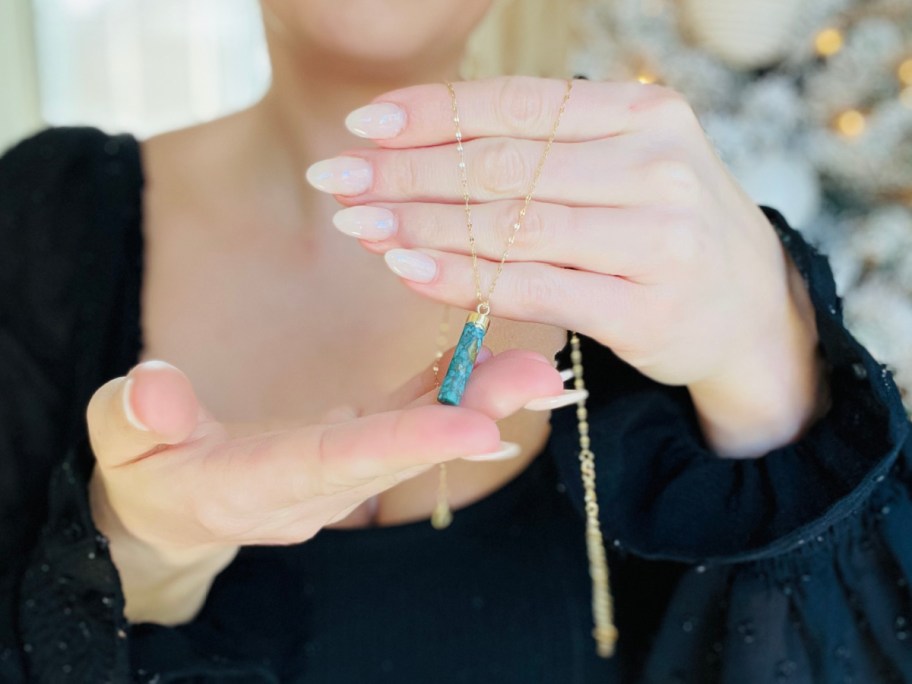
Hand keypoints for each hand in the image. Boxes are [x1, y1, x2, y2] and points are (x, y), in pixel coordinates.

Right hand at [87, 351, 561, 622]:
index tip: (475, 425)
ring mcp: (342, 473)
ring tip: (542, 371)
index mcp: (256, 487)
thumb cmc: (146, 473)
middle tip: (541, 381)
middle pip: (402, 450)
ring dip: (481, 401)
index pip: (336, 462)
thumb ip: (133, 423)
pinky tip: (496, 362)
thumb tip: (153, 388)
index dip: (404, 442)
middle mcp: (316, 489)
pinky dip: (452, 390)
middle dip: (472, 415)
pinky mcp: (353, 448)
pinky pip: (408, 416)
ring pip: (418, 433)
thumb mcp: (122, 449)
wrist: (179, 510)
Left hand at [307, 76, 828, 457]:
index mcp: (646, 114)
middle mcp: (657, 166)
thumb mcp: (625, 165)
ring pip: (512, 226)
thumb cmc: (664, 227)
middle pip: (506, 164)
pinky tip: (407, 270)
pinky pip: (533, 289)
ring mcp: (657, 240)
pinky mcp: (646, 310)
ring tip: (358, 225)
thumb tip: (426, 142)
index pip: (519, 104)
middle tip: (340, 179)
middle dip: (408, 173)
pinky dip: (462, 279)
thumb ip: (548, 149)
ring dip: (422, 226)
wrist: (750, 308)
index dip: (433, 113)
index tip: (364, 125)